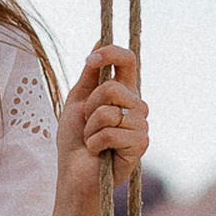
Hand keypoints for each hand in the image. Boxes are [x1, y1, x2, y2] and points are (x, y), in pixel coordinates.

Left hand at [57, 44, 148, 205]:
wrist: (74, 175)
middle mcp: (136, 106)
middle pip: (113, 88)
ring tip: (93, 142)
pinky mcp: (140, 144)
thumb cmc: (75, 140)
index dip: (111, 53)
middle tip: (88, 125)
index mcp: (124, 93)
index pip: (128, 61)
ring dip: (91, 129)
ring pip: (110, 111)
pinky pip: (111, 132)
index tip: (91, 59)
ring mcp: (141, 126)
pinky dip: (96, 143)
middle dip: (90, 107)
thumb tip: (99, 40)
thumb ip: (90, 74)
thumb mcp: (77, 101)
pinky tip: (98, 153)